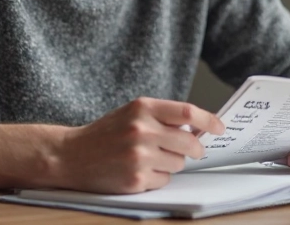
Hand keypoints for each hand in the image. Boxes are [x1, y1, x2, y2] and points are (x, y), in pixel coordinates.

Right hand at [56, 97, 224, 193]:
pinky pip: (164, 180)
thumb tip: (197, 128)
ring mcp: (138, 156)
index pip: (187, 112)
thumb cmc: (104, 134)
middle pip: (189, 142)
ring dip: (171, 164)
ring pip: (178, 164)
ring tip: (149, 159)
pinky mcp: (136, 179)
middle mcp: (141, 130)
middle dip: (195, 149)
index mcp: (142, 108)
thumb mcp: (131, 114)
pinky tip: (139, 171)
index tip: (220, 128)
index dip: (209, 121)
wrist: (69, 156)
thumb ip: (161, 117)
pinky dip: (157, 178)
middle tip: (191, 151)